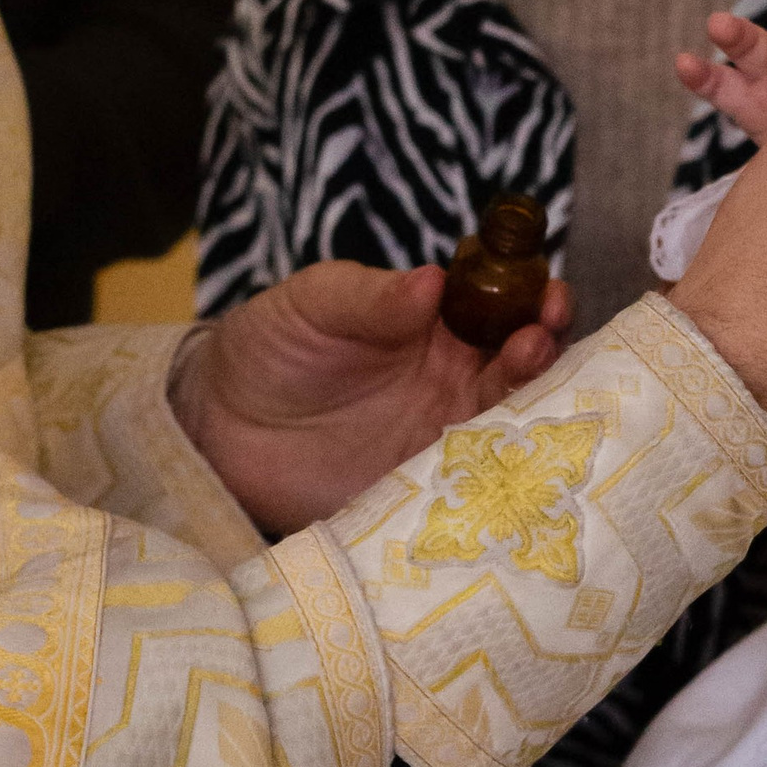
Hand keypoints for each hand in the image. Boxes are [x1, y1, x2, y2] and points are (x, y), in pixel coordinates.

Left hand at [172, 259, 570, 535]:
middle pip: (525, 361)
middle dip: (546, 341)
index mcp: (436, 323)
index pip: (503, 304)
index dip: (531, 294)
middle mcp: (455, 377)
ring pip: (514, 416)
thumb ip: (370, 297)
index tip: (544, 290)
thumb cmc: (268, 348)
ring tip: (527, 366)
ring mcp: (446, 434)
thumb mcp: (313, 303)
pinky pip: (480, 478)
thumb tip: (432, 280)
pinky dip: (507, 464)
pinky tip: (513, 447)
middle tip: (543, 329)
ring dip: (534, 393)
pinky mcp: (429, 486)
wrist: (219, 429)